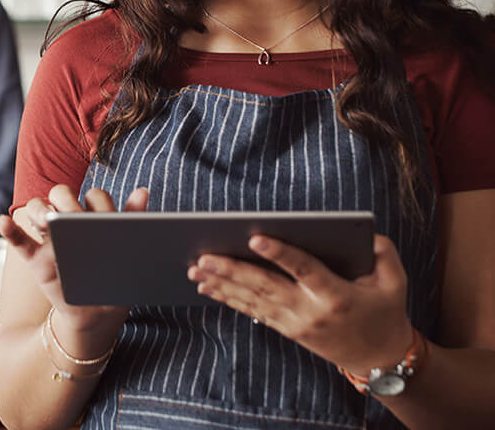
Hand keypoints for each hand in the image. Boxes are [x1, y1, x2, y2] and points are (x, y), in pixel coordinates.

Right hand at [0, 184, 148, 332]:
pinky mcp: (36, 260)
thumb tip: (143, 190)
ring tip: (45, 220)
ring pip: (38, 210)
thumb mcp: (127, 252)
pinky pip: (19, 242)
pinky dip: (9, 230)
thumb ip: (134, 220)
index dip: (97, 200)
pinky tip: (3, 222)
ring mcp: (51, 238)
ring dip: (38, 209)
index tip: (101, 215)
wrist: (98, 314)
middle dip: (65, 198)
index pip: (95, 195)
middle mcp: (71, 221)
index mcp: (96, 216)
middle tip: (70, 215)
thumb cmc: (116, 278)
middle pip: (62, 193)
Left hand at [187, 233, 412, 375]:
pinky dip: (230, 299)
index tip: (255, 236)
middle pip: (266, 286)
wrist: (380, 358)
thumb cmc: (386, 310)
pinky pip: (254, 312)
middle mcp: (310, 310)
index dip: (279, 252)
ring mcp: (296, 323)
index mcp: (335, 294)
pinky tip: (209, 287)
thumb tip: (365, 233)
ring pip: (253, 300)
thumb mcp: (395, 280)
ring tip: (196, 269)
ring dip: (223, 285)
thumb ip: (383, 252)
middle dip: (232, 270)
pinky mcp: (288, 329)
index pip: (303, 268)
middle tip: (204, 255)